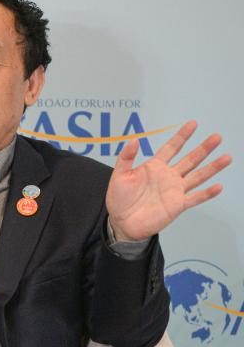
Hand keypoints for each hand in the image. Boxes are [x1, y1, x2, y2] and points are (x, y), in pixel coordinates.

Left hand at [106, 121, 231, 241]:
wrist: (121, 222)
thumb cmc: (119, 199)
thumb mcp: (119, 176)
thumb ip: (126, 158)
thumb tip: (133, 140)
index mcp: (155, 167)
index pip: (171, 148)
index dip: (182, 136)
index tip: (193, 124)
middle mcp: (168, 176)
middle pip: (190, 160)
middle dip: (203, 148)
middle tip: (217, 137)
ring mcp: (174, 191)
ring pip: (198, 176)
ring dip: (212, 167)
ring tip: (227, 157)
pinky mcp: (177, 205)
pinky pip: (195, 198)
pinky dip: (207, 193)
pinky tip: (218, 186)